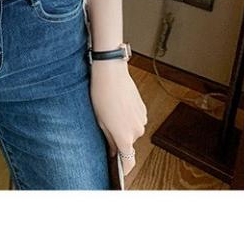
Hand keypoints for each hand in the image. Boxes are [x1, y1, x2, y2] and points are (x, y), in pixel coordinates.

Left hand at [89, 59, 147, 175]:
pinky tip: (118, 105)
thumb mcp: (100, 120)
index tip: (119, 171)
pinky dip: (128, 117)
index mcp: (124, 137)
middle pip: (128, 143)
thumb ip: (108, 138)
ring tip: (111, 111)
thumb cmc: (102, 94)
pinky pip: (135, 119)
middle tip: (106, 124)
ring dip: (123, 126)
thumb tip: (113, 150)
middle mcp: (136, 131)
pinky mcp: (143, 109)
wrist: (111, 73)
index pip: (128, 162)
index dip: (124, 169)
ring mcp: (141, 120)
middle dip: (118, 138)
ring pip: (132, 130)